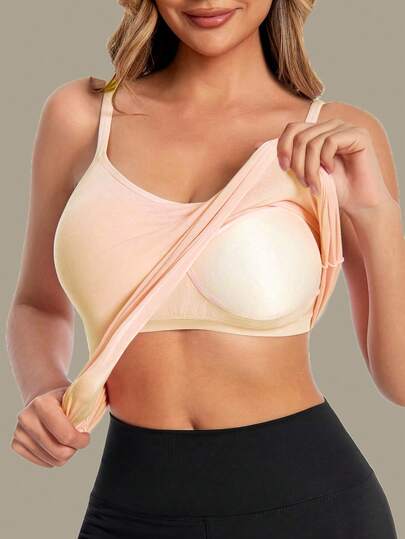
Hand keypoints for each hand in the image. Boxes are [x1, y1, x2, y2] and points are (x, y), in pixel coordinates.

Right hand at [10, 385, 89, 467]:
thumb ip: (88, 403)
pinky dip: (53, 457)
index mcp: (42, 404)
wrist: (44, 397)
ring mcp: (19, 432)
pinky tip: (55, 442)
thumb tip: (104, 408)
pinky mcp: (16, 444)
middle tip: (78, 439)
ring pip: (52, 461)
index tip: (86, 436)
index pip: (66, 436)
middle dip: (74, 448)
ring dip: (64, 453)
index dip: (81, 441)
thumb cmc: (67, 398)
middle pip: (59, 452)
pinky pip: (42, 463)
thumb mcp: (79, 395)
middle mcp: (26, 418)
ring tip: (66, 439)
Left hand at [276, 118, 393, 216]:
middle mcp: (331, 125)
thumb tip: (256, 144)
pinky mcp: (358, 134)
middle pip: (300, 136)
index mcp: (317, 131)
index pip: (292, 129)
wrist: (358, 204)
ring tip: (314, 185)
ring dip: (310, 168)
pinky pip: (330, 142)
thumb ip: (285, 157)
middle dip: (297, 163)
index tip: (283, 169)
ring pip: (313, 142)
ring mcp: (345, 127)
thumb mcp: (302, 173)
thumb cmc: (332, 190)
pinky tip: (331, 173)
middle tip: (304, 183)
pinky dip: (325, 162)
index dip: (283, 147)